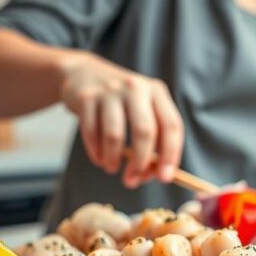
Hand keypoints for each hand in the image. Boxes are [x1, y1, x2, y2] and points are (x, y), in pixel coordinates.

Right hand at [59, 52, 183, 187]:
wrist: (83, 73)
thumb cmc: (120, 102)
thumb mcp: (141, 110)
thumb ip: (152, 139)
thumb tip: (154, 174)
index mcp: (156, 92)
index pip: (172, 125)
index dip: (171, 154)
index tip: (165, 177)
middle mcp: (136, 88)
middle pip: (144, 131)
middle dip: (140, 162)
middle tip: (132, 181)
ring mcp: (110, 91)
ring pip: (115, 135)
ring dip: (114, 159)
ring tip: (112, 169)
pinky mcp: (86, 97)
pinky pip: (91, 132)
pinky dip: (96, 152)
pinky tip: (99, 159)